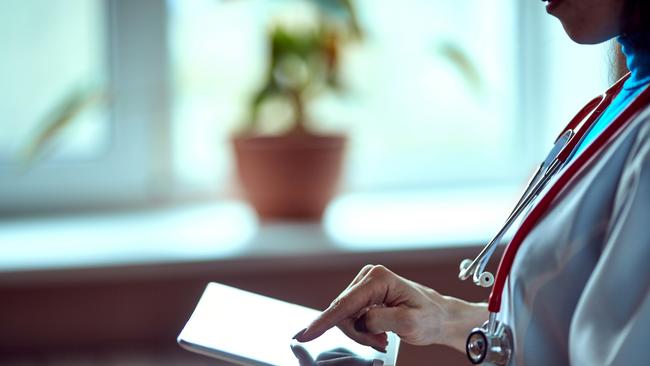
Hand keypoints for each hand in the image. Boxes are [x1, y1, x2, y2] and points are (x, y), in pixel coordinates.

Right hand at [294, 265, 486, 352]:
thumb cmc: (430, 317)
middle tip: (380, 343)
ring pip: (345, 317)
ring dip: (361, 333)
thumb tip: (360, 320)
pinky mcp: (364, 293)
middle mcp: (369, 276)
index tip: (305, 334)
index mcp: (378, 279)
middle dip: (357, 333)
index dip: (323, 322)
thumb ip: (380, 319)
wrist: (440, 316)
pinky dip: (363, 330)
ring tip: (382, 338)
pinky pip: (351, 317)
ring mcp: (365, 284)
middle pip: (343, 312)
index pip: (344, 304)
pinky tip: (379, 333)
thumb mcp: (409, 322)